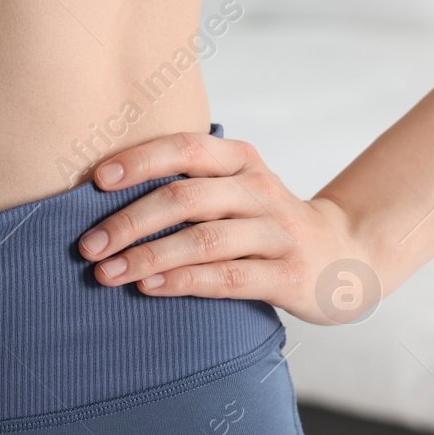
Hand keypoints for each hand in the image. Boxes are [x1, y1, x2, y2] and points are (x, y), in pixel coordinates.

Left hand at [79, 131, 379, 325]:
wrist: (346, 256)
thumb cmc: (263, 221)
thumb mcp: (233, 188)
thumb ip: (185, 183)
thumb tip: (99, 192)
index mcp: (240, 160)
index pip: (184, 148)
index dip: (138, 161)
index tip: (95, 180)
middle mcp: (260, 190)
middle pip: (185, 198)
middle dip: (129, 221)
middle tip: (88, 245)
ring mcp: (277, 233)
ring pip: (203, 240)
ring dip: (148, 256)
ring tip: (107, 272)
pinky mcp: (288, 275)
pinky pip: (227, 278)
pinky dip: (182, 281)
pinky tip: (148, 286)